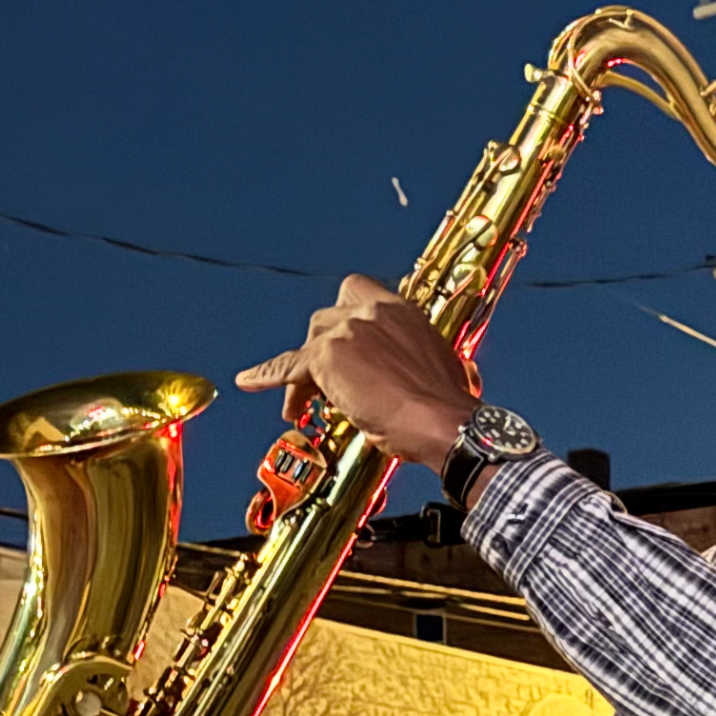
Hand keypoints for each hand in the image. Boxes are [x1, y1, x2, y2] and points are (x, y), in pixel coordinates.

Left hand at [236, 275, 476, 465]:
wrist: (443, 423)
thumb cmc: (451, 407)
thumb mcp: (450, 372)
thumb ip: (437, 364)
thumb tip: (465, 375)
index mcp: (403, 311)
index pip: (358, 292)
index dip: (347, 317)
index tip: (348, 339)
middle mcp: (372, 311)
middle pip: (327, 319)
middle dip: (324, 349)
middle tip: (329, 383)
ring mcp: (347, 330)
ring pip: (310, 342)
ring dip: (308, 372)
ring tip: (309, 405)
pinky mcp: (327, 356)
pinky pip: (288, 365)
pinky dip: (268, 375)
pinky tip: (249, 381)